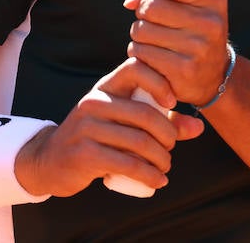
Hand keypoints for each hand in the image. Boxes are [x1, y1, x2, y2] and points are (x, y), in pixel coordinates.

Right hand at [13, 56, 203, 197]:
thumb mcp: (124, 122)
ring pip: (138, 141)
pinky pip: (125, 163)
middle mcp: (94, 101)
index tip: (173, 104)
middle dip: (168, 135)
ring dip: (161, 159)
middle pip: (145, 113)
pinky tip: (157, 181)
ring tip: (165, 167)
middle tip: (170, 148)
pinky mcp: (83, 153)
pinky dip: (148, 174)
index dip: (160, 82)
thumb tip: (199, 126)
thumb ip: (163, 121)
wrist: (50, 159)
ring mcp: (87, 127)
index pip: (136, 68)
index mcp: (106, 86)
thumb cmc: (97, 136)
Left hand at [125, 0, 232, 107]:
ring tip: (153, 40)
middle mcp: (210, 23)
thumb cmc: (190, 28)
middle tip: (153, 22)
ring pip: (141, 30)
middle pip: (150, 6)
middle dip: (143, 13)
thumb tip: (130, 1)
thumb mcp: (184, 0)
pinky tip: (152, 57)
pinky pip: (140, 53)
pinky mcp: (183, 71)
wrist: (212, 75)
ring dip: (139, 34)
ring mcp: (198, 49)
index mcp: (214, 0)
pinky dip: (138, 53)